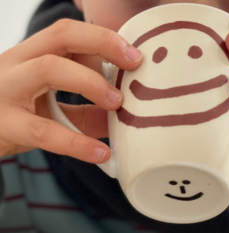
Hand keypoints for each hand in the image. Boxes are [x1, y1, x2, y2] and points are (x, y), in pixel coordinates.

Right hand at [0, 19, 141, 162]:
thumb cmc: (17, 116)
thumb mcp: (54, 109)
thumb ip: (88, 109)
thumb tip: (127, 117)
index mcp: (31, 56)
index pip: (69, 32)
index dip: (104, 38)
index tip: (135, 56)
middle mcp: (17, 64)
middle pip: (61, 36)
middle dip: (102, 44)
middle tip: (134, 65)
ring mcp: (6, 89)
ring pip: (48, 69)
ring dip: (91, 83)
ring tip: (117, 104)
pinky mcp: (3, 124)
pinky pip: (42, 130)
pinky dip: (76, 142)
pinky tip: (100, 153)